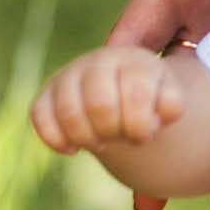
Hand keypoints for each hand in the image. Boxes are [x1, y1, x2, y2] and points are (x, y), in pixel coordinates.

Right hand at [31, 46, 189, 155]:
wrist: (123, 94)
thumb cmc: (151, 99)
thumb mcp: (170, 99)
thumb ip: (171, 104)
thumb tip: (157, 113)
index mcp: (133, 60)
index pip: (136, 95)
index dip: (139, 126)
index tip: (146, 134)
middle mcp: (98, 60)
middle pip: (100, 105)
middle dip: (114, 132)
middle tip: (122, 137)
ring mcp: (69, 75)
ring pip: (69, 112)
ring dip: (88, 139)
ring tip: (101, 142)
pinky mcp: (46, 94)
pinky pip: (39, 116)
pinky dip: (57, 140)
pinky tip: (74, 149)